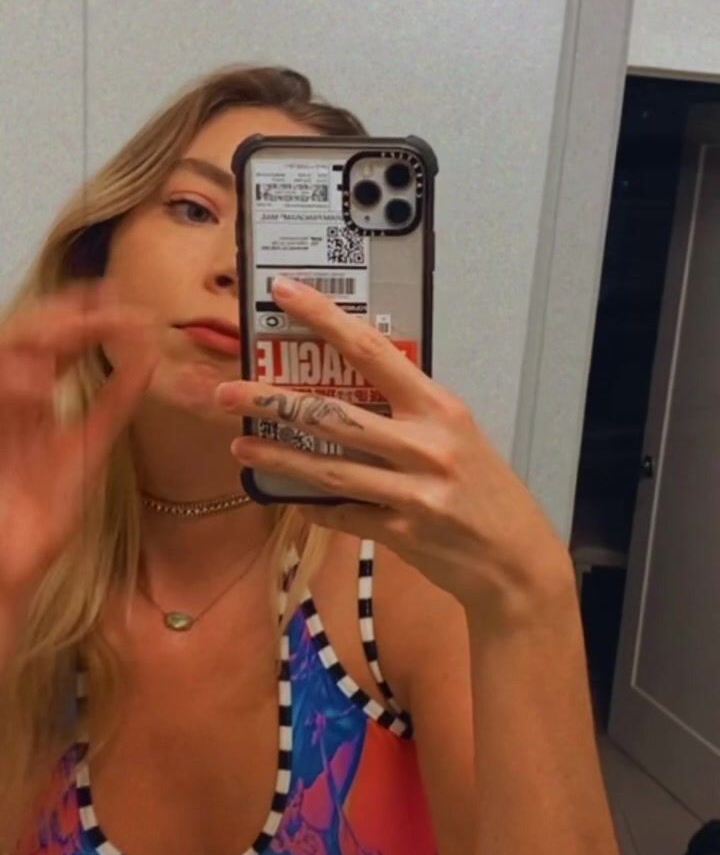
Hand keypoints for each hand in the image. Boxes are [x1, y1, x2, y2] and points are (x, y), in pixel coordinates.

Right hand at [0, 279, 159, 599]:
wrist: (13, 567)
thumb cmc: (44, 514)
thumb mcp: (89, 448)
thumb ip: (114, 403)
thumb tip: (146, 357)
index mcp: (37, 403)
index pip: (58, 343)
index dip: (84, 314)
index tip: (117, 296)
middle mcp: (14, 403)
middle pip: (29, 337)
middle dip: (63, 313)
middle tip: (100, 300)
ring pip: (6, 354)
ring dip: (39, 340)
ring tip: (75, 332)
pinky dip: (15, 385)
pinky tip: (41, 386)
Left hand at [215, 277, 572, 615]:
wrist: (518, 562)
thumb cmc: (486, 490)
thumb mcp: (458, 437)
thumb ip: (410, 415)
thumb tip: (351, 392)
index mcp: (439, 409)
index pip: (372, 350)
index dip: (324, 317)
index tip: (283, 292)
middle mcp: (425, 446)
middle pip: (334, 415)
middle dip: (273, 402)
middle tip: (228, 392)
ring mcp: (412, 493)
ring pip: (329, 470)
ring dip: (278, 458)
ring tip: (240, 447)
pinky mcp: (402, 534)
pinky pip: (343, 515)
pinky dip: (313, 505)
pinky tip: (286, 497)